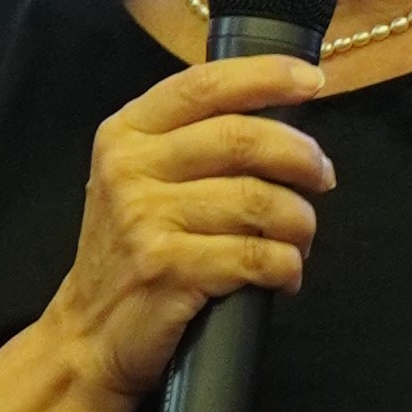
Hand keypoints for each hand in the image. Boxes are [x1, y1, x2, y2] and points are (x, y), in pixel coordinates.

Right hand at [40, 56, 332, 406]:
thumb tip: (283, 117)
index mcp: (126, 133)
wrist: (88, 334)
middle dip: (301, 156)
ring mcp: (145, 219)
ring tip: (300, 239)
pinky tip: (285, 275)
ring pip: (258, 201)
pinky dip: (286, 266)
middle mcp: (130, 168)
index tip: (313, 82)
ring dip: (299, 223)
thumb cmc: (134, 251)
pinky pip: (256, 255)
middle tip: (323, 177)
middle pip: (242, 139)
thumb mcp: (139, 178)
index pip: (204, 85)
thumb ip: (193, 140)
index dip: (266, 77)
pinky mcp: (167, 268)